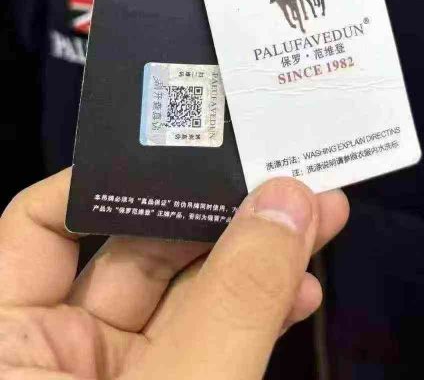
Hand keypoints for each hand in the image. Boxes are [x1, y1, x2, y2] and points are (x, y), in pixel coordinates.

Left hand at [0, 170, 348, 378]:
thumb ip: (233, 302)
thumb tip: (286, 201)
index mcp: (9, 342)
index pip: (41, 222)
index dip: (109, 176)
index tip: (188, 146)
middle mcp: (52, 355)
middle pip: (134, 251)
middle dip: (220, 214)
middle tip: (283, 174)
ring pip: (184, 296)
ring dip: (254, 260)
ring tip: (317, 219)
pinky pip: (208, 341)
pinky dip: (253, 315)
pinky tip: (298, 288)